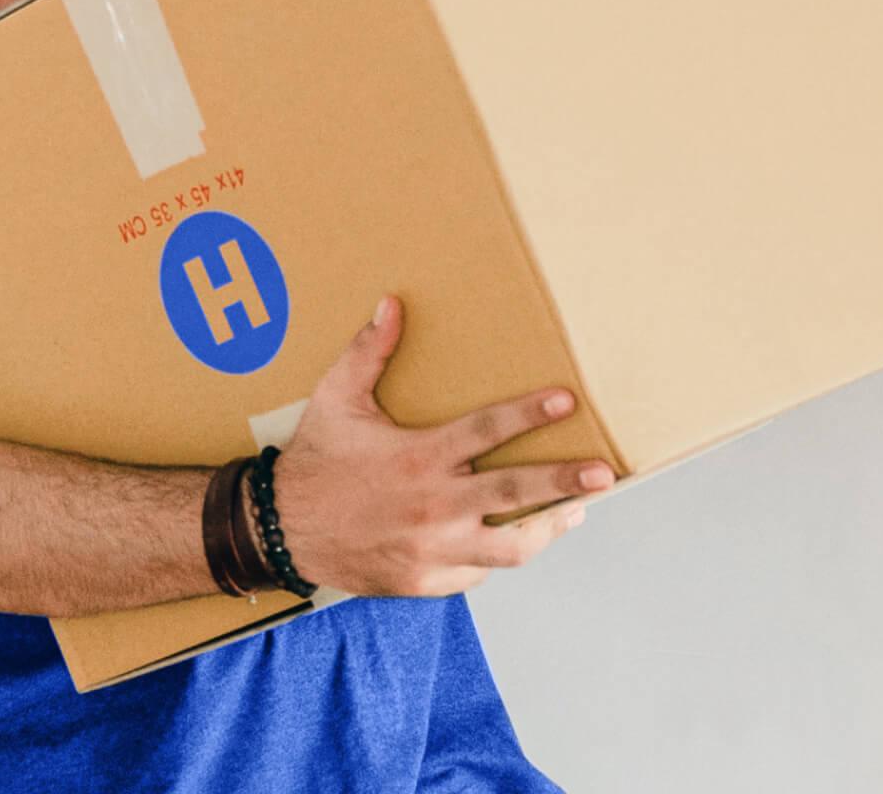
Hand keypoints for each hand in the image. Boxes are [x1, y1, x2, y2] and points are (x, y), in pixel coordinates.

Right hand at [273, 296, 611, 597]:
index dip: (530, 413)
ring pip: (509, 549)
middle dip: (565, 483)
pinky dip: (491, 557)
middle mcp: (434, 505)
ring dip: (546, 530)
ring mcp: (432, 550)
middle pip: (516, 495)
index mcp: (420, 456)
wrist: (279, 529)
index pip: (487, 430)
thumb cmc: (314, 460)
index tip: (567, 400)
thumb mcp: (335, 398)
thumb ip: (369, 352)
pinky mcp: (424, 581)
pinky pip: (475, 572)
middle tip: (603, 475)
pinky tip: (504, 539)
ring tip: (573, 513)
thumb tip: (392, 302)